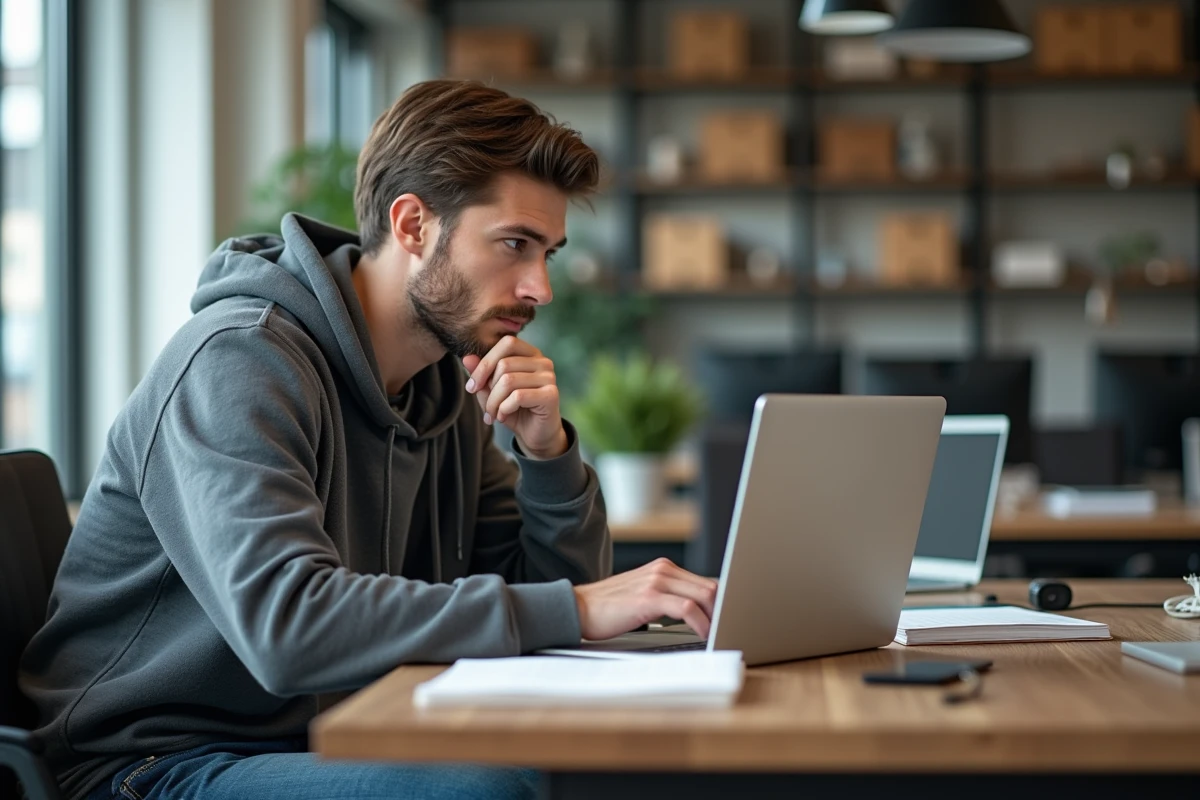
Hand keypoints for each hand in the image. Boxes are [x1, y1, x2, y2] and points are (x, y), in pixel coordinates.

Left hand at [462, 336, 567, 459]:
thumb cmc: (514, 409)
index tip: (472, 386)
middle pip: (504, 364)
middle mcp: (543, 362)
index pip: (507, 343)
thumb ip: (481, 373)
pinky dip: (504, 408)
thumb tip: (467, 358)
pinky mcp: (551, 395)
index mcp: (530, 354)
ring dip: (494, 402)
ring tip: (493, 414)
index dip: (485, 363)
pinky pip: (518, 396)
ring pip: (508, 381)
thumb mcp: (492, 390)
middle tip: (486, 408)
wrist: (534, 435)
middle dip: (487, 389)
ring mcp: (549, 377)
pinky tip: (503, 417)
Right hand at [573, 558, 719, 640]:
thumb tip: (698, 614)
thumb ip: (668, 597)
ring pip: (704, 595)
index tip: (728, 621)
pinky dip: (701, 624)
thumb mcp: (643, 595)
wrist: (578, 608)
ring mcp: (656, 581)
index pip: (706, 582)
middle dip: (724, 611)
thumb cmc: (609, 608)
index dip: (721, 603)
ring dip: (716, 618)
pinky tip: (703, 635)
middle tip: (728, 631)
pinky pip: (687, 609)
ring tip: (719, 635)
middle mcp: (663, 570)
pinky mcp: (649, 597)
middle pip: (711, 587)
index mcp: (664, 568)